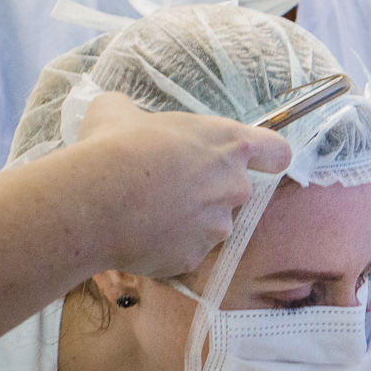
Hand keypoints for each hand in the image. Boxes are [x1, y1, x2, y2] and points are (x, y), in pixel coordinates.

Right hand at [75, 92, 293, 277]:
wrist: (94, 200)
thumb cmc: (113, 146)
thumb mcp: (120, 112)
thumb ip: (137, 114)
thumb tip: (123, 115)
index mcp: (229, 145)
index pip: (277, 151)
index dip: (267, 157)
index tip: (256, 161)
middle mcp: (234, 187)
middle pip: (234, 190)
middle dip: (206, 190)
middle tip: (165, 185)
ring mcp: (218, 227)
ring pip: (209, 224)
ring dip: (185, 220)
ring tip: (143, 212)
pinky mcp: (194, 258)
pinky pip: (183, 250)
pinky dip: (164, 246)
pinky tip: (135, 235)